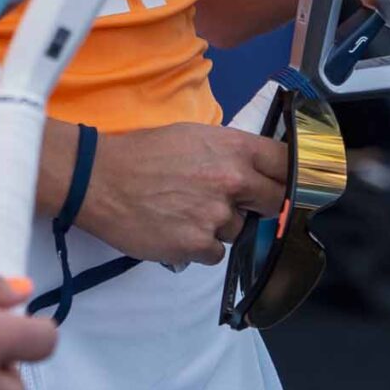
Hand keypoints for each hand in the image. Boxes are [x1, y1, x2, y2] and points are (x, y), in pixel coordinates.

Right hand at [72, 120, 289, 268]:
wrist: (99, 180)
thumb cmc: (142, 154)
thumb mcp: (193, 136)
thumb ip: (229, 154)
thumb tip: (253, 172)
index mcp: (233, 148)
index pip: (285, 164)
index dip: (290, 175)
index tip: (290, 184)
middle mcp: (232, 180)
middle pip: (273, 201)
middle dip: (259, 205)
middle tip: (235, 203)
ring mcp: (216, 215)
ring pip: (238, 230)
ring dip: (220, 227)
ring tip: (185, 211)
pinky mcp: (197, 244)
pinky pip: (214, 252)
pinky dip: (199, 246)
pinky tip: (176, 228)